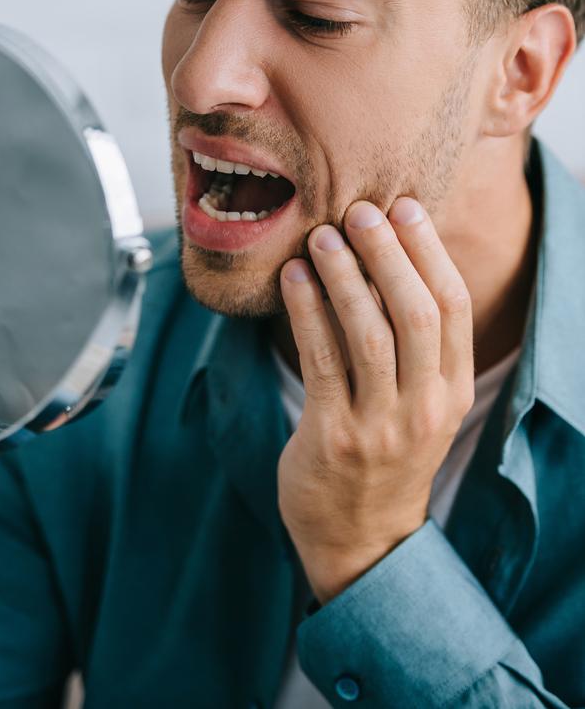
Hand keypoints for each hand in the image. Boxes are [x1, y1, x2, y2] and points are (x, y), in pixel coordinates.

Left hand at [277, 197, 473, 604]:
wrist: (360, 536)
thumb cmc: (387, 453)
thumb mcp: (422, 405)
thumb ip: (417, 346)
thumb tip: (391, 257)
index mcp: (452, 391)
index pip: (452, 308)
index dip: (429, 252)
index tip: (405, 208)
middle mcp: (425, 408)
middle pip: (415, 313)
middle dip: (388, 255)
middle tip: (360, 213)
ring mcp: (381, 426)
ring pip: (369, 334)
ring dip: (344, 277)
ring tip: (321, 237)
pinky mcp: (333, 437)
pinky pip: (321, 361)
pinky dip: (307, 312)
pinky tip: (292, 279)